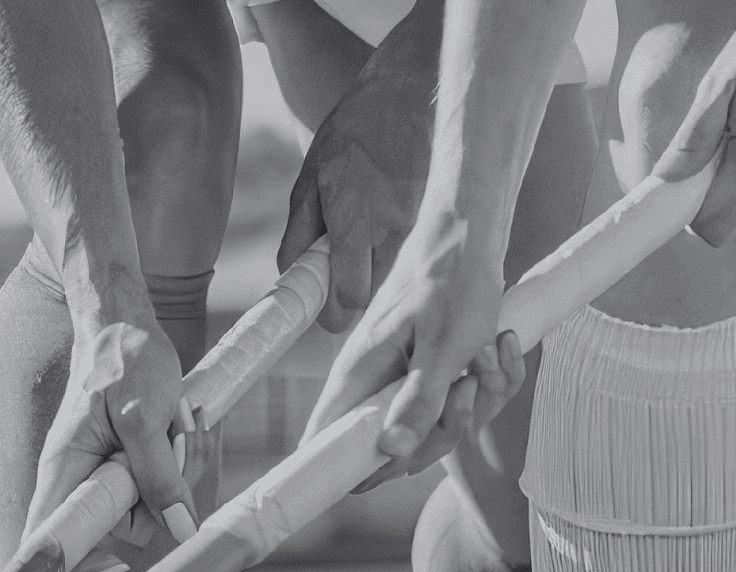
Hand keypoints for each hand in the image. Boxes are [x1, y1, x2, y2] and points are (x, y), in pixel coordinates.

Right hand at [26, 313, 195, 561]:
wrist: (125, 326)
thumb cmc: (124, 360)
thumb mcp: (145, 419)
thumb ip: (159, 476)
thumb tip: (180, 529)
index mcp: (64, 471)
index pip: (49, 540)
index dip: (74, 566)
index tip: (116, 566)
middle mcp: (78, 481)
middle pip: (121, 532)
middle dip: (159, 498)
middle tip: (170, 444)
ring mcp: (104, 476)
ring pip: (150, 508)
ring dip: (178, 470)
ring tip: (175, 422)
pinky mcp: (126, 467)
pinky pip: (160, 486)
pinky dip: (179, 461)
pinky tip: (178, 426)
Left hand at [279, 58, 434, 327]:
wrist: (412, 94)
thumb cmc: (354, 134)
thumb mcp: (311, 179)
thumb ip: (299, 234)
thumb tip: (292, 276)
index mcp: (355, 226)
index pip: (348, 302)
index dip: (336, 313)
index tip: (330, 310)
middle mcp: (393, 234)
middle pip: (377, 300)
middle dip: (359, 295)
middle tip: (348, 273)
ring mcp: (423, 229)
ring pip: (401, 282)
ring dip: (384, 275)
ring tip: (374, 244)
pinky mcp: (443, 222)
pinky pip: (422, 257)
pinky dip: (409, 254)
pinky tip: (400, 224)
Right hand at [307, 211, 528, 479]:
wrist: (471, 238)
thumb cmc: (453, 282)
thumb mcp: (443, 346)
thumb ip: (418, 402)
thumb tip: (391, 452)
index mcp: (359, 376)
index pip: (326, 443)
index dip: (353, 470)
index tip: (396, 467)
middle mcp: (375, 384)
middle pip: (394, 454)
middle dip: (441, 434)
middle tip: (464, 387)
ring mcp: (403, 381)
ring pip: (434, 432)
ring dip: (473, 403)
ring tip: (485, 357)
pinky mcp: (431, 377)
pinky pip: (460, 408)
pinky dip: (490, 384)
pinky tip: (500, 349)